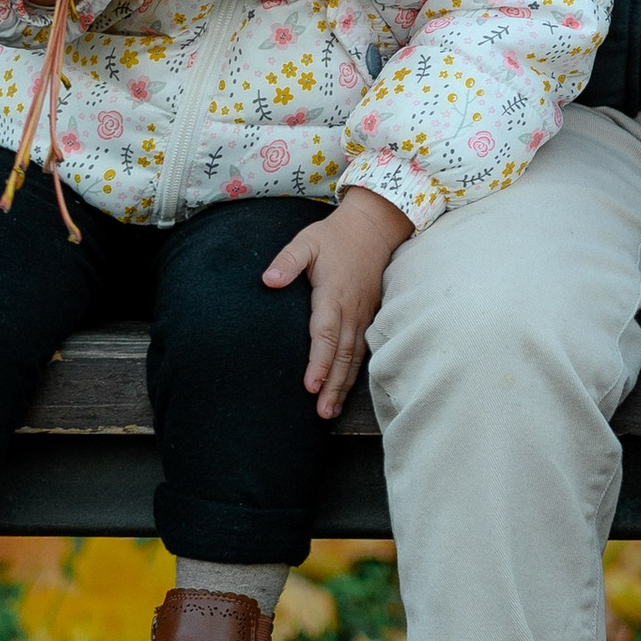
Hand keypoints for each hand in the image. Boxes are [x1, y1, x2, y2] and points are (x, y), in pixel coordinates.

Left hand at [262, 186, 415, 418]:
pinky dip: (353, 373)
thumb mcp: (307, 241)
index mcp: (333, 293)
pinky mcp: (368, 315)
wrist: (373, 226)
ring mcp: (363, 313)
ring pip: (354, 356)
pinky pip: (362, 349)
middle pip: (342, 353)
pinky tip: (343, 391)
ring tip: (330, 411)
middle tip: (321, 413)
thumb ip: (288, 261)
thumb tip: (268, 281)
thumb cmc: (334, 236)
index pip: (325, 332)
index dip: (319, 361)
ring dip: (342, 384)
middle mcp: (351, 308)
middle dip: (332, 384)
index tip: (309, 386)